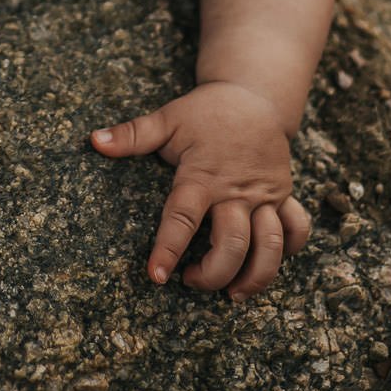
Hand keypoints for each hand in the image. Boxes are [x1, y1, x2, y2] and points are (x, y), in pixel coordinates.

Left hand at [91, 82, 314, 299]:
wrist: (254, 95)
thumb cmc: (205, 112)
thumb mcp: (167, 119)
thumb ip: (132, 135)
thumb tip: (94, 140)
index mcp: (202, 177)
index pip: (183, 219)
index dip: (168, 249)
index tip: (157, 276)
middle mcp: (236, 191)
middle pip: (233, 244)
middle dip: (213, 274)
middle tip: (191, 282)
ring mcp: (265, 195)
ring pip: (270, 245)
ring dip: (255, 276)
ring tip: (234, 294)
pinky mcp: (284, 195)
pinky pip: (297, 229)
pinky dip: (289, 251)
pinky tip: (267, 264)